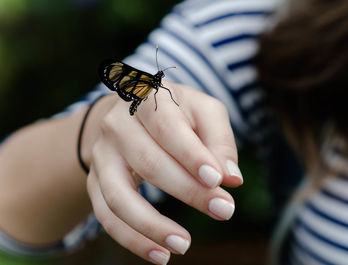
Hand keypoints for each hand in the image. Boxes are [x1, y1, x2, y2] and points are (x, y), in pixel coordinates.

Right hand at [82, 82, 242, 263]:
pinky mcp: (95, 181)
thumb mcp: (204, 111)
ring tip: (183, 246)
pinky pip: (106, 215)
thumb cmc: (177, 114)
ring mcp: (102, 155)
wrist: (132, 116)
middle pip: (148, 163)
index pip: (167, 128)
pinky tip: (159, 254)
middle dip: (188, 191)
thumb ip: (220, 139)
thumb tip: (232, 179)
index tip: (218, 181)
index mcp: (147, 100)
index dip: (191, 155)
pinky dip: (132, 239)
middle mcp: (118, 125)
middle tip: (223, 211)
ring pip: (119, 197)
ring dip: (152, 226)